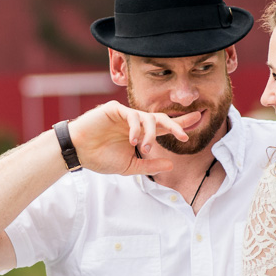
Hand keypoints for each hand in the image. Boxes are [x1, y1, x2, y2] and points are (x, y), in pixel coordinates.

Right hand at [67, 101, 197, 175]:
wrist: (78, 153)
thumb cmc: (100, 158)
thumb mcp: (129, 166)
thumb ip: (150, 165)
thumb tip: (171, 164)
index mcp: (141, 133)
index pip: (164, 127)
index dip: (180, 124)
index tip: (198, 120)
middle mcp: (135, 122)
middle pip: (161, 118)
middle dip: (176, 125)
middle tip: (185, 136)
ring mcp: (125, 114)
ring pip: (147, 118)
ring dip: (151, 134)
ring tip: (146, 148)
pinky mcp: (114, 109)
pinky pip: (131, 115)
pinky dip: (135, 128)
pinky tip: (133, 140)